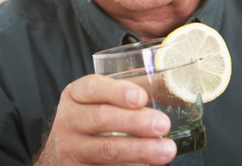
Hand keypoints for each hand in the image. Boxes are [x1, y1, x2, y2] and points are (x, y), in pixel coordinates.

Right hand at [33, 75, 176, 164]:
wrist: (64, 150)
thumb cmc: (92, 116)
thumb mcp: (102, 98)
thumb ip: (131, 92)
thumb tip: (172, 86)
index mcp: (74, 94)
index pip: (92, 87)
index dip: (116, 91)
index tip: (141, 97)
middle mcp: (68, 120)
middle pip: (101, 118)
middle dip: (135, 122)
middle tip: (163, 124)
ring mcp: (70, 149)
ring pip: (107, 150)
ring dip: (140, 150)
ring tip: (167, 150)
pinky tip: (149, 165)